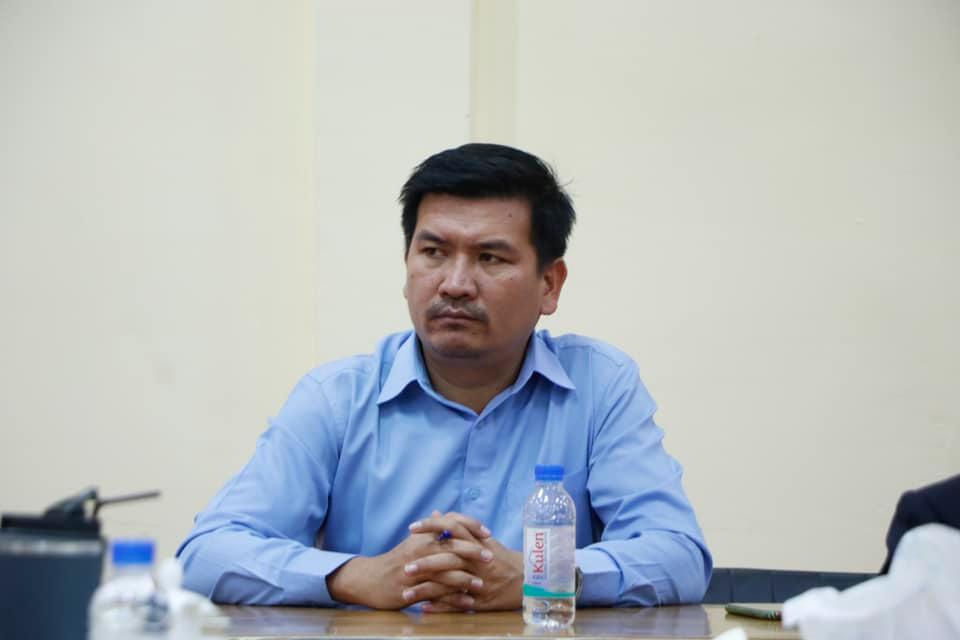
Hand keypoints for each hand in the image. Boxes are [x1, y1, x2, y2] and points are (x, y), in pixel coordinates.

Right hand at [326, 511, 491, 608]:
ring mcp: (416, 572)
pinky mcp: (412, 591)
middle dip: (473, 552)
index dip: (470, 526)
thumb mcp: (412, 541)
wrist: (369, 579)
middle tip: (491, 557)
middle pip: (451, 548)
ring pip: (445, 573)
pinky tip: (467, 602)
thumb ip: (429, 529)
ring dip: (466, 579)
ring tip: (481, 584)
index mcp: (422, 537)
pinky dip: (454, 599)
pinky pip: (437, 595)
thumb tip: (440, 513)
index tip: (487, 532)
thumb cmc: (395, 560)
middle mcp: (419, 551)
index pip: (450, 524)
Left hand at [405, 512, 522, 611]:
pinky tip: (423, 608)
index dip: (432, 526)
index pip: (453, 528)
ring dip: (427, 589)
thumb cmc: (502, 558)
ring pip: (450, 583)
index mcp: (477, 543)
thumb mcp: (483, 540)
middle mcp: (478, 560)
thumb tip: (437, 513)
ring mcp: (479, 581)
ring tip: (406, 593)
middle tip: (405, 566)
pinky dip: (440, 607)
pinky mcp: (481, 601)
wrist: (528, 580)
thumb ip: (459, 527)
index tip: (412, 527)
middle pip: (449, 557)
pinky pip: (458, 605)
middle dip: (425, 562)